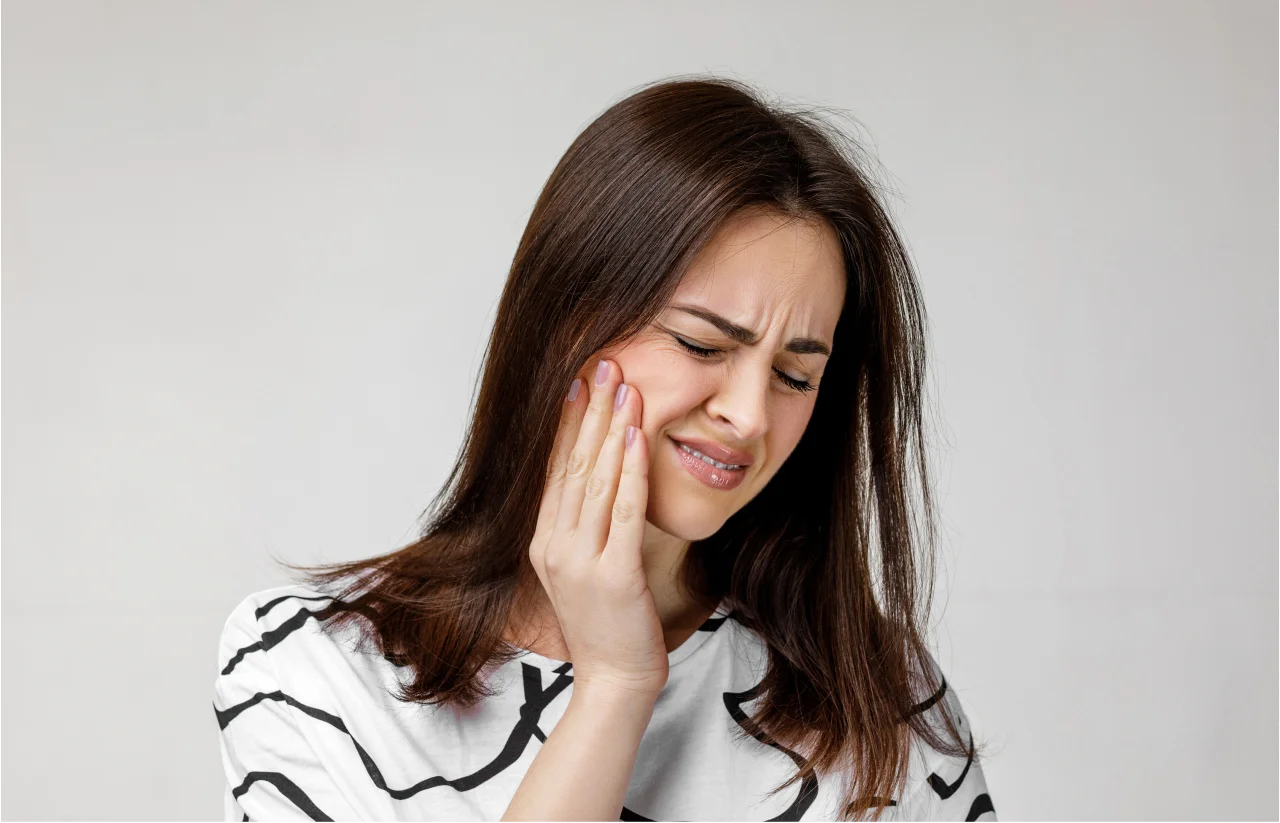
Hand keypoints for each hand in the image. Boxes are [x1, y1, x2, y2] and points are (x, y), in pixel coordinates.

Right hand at [527, 358, 667, 696]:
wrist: (615, 679)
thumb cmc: (606, 622)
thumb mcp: (580, 567)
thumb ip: (579, 525)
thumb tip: (591, 476)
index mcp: (543, 540)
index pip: (554, 469)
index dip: (566, 422)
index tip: (578, 380)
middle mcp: (554, 545)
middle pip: (573, 465)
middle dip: (590, 411)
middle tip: (603, 364)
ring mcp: (581, 560)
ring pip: (597, 481)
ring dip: (612, 430)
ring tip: (624, 387)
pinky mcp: (613, 575)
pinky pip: (625, 512)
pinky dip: (632, 472)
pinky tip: (639, 439)